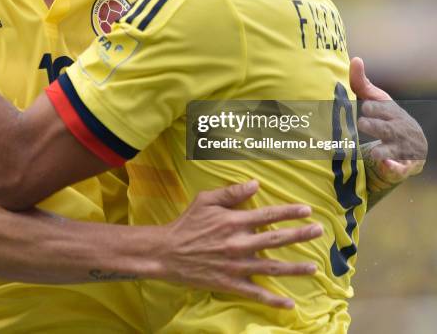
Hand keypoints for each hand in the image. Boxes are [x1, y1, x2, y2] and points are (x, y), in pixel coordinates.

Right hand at [162, 180, 320, 307]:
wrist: (168, 252)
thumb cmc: (188, 223)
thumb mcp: (206, 200)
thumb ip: (231, 192)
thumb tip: (255, 184)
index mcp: (234, 221)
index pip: (268, 215)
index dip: (289, 212)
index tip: (307, 210)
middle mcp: (239, 243)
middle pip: (276, 239)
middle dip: (300, 234)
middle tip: (319, 231)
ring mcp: (236, 265)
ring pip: (272, 267)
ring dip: (295, 268)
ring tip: (314, 267)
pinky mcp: (231, 284)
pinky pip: (256, 294)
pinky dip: (273, 300)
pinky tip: (290, 304)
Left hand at [350, 56, 425, 184]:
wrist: (412, 143)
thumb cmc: (386, 116)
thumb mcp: (377, 100)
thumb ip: (362, 83)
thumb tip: (355, 59)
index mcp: (391, 112)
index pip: (384, 108)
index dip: (375, 108)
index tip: (364, 107)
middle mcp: (398, 129)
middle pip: (387, 128)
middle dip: (376, 126)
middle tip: (362, 124)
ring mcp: (402, 148)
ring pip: (393, 149)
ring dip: (383, 149)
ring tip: (374, 152)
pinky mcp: (402, 166)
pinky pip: (400, 168)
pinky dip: (394, 168)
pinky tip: (387, 166)